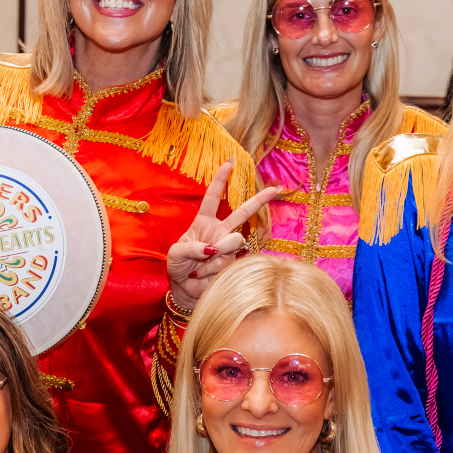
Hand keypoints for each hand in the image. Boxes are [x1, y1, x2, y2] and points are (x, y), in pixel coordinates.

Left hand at [166, 162, 281, 312]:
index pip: (212, 197)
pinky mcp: (233, 263)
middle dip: (259, 200)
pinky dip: (211, 270)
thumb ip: (193, 247)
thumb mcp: (177, 253)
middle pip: (242, 212)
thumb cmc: (178, 267)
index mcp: (204, 223)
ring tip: (200, 266)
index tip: (229, 163)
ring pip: (233, 242)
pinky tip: (202, 275)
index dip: (220, 180)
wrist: (184, 289)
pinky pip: (227, 261)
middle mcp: (220, 232)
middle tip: (276, 189)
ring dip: (215, 255)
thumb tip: (212, 248)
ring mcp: (228, 248)